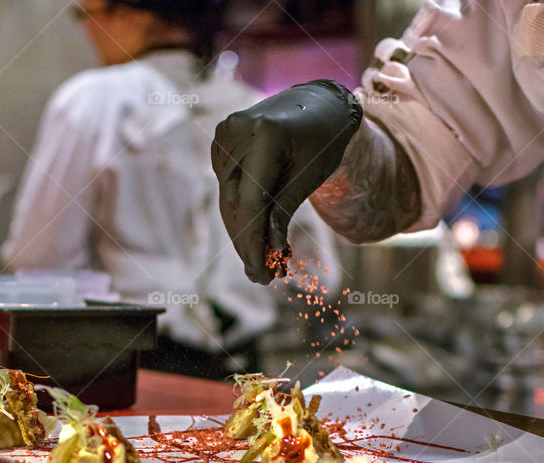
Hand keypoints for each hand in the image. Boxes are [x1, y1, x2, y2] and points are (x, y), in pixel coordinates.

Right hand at [212, 80, 362, 283]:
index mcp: (264, 134)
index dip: (252, 240)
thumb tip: (268, 249)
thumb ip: (284, 209)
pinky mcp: (221, 143)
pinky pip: (228, 188)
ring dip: (243, 234)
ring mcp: (224, 135)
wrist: (318, 105)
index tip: (260, 272)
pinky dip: (241, 214)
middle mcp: (236, 130)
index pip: (250, 200)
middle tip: (262, 277)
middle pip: (234, 203)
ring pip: (228, 199)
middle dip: (248, 243)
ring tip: (262, 266)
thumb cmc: (322, 140)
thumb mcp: (310, 176)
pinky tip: (255, 239)